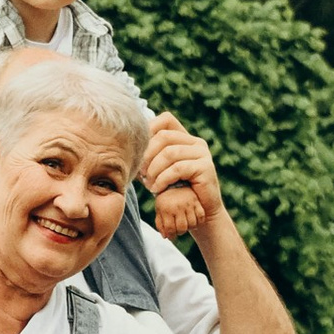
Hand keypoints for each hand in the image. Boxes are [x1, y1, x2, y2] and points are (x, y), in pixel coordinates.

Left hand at [138, 109, 221, 240]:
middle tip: (141, 174)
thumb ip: (149, 157)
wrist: (199, 213)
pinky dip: (162, 179)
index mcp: (185, 138)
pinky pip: (177, 168)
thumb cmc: (175, 192)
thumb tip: (126, 144)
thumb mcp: (159, 171)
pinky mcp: (206, 167)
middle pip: (164, 136)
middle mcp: (196, 142)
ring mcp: (202, 153)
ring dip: (154, 170)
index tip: (139, 152)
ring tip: (149, 185)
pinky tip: (157, 189)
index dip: (149, 130)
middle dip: (147, 155)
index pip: (166, 119)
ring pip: (170, 153)